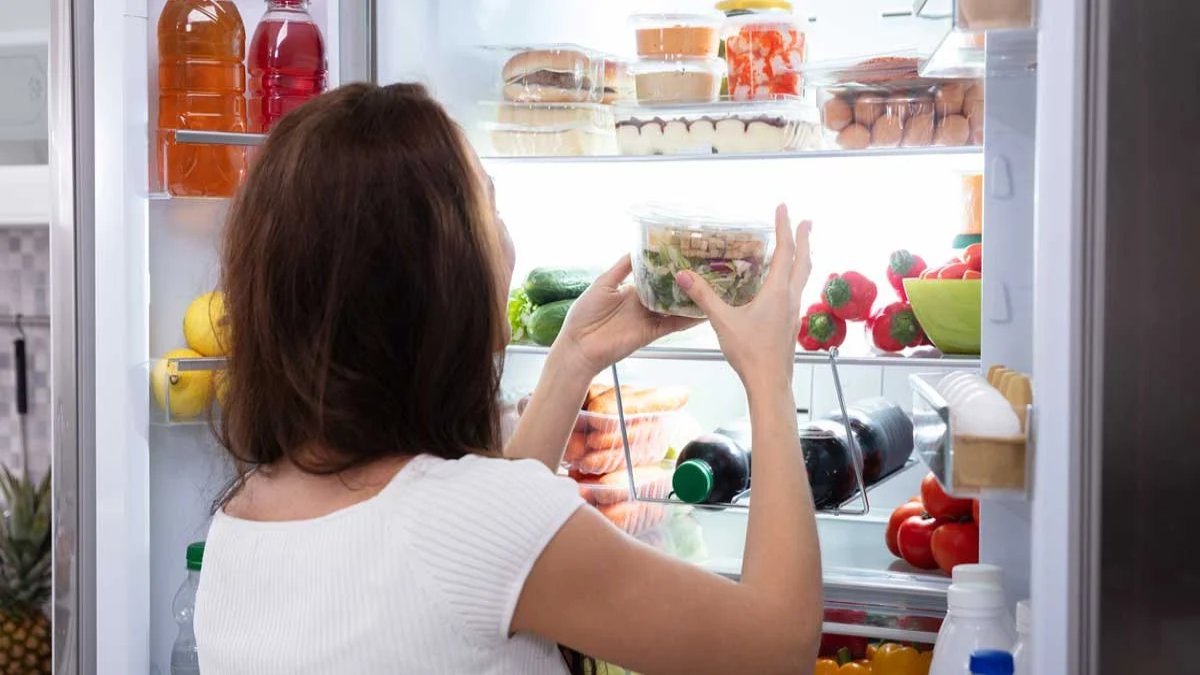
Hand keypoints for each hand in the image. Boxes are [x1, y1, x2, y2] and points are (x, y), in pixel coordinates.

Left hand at [554, 256, 699, 376]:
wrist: (580, 346)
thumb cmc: (585, 314)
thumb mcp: (603, 283)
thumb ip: (622, 267)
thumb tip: (636, 247)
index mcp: (632, 290)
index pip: (656, 275)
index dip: (669, 266)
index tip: (685, 253)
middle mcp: (644, 303)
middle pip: (669, 290)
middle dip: (685, 281)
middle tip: (706, 267)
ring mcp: (649, 318)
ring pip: (676, 306)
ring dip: (691, 298)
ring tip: (712, 286)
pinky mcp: (652, 332)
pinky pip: (674, 324)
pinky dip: (689, 319)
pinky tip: (704, 310)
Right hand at [676, 204, 810, 391]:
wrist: (770, 382)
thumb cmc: (750, 352)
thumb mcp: (723, 322)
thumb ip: (704, 297)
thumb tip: (683, 275)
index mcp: (777, 292)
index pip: (784, 251)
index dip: (784, 228)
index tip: (784, 209)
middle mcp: (790, 298)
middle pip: (803, 261)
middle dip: (804, 239)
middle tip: (806, 221)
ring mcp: (793, 311)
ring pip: (803, 277)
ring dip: (803, 258)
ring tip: (800, 248)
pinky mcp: (791, 323)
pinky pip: (796, 291)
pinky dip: (794, 277)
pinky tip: (784, 285)